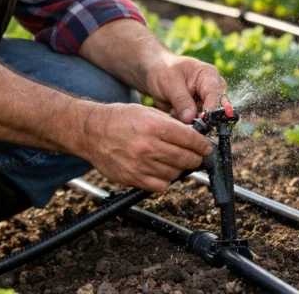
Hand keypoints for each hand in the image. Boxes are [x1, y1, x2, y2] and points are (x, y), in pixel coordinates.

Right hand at [79, 102, 213, 192]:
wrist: (91, 132)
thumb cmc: (119, 119)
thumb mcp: (147, 112)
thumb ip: (170, 125)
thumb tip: (193, 137)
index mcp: (154, 126)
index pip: (190, 139)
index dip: (203, 145)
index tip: (206, 147)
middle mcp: (148, 146)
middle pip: (186, 158)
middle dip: (196, 158)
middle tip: (197, 156)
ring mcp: (140, 165)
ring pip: (175, 173)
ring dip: (180, 168)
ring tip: (175, 160)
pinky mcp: (133, 178)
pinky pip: (161, 185)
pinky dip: (165, 179)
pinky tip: (162, 169)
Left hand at [144, 54, 226, 123]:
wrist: (154, 75)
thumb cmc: (163, 71)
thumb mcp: (169, 83)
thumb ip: (181, 100)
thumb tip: (190, 118)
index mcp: (209, 75)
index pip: (215, 94)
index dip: (210, 109)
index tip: (201, 120)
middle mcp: (212, 88)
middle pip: (215, 109)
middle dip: (199, 116)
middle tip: (182, 115)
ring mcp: (206, 101)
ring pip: (205, 118)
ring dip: (188, 119)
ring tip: (174, 108)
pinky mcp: (198, 110)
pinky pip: (196, 122)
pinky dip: (184, 120)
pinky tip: (174, 111)